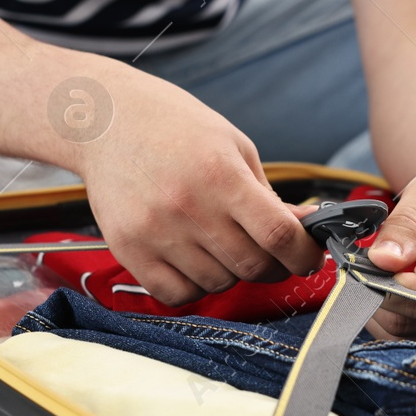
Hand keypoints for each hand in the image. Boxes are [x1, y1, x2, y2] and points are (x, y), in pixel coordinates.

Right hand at [69, 63, 322, 305]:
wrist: (106, 121)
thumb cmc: (174, 127)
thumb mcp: (233, 146)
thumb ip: (268, 195)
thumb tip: (304, 229)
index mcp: (221, 174)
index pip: (278, 235)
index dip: (303, 254)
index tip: (309, 256)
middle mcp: (188, 206)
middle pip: (252, 266)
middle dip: (272, 265)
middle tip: (267, 251)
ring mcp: (155, 231)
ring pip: (217, 283)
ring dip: (230, 272)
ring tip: (219, 243)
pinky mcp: (128, 249)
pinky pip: (176, 295)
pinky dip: (194, 286)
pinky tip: (193, 260)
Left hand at [364, 166, 415, 349]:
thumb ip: (404, 224)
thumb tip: (382, 260)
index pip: (415, 293)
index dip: (382, 281)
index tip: (373, 261)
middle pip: (408, 320)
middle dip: (381, 295)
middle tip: (382, 266)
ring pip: (408, 337)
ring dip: (389, 311)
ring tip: (401, 278)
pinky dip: (403, 322)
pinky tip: (411, 295)